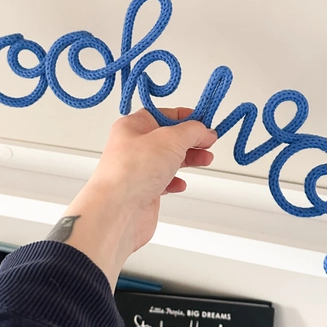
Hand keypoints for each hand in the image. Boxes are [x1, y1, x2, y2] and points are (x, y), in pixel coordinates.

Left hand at [53, 108, 216, 287]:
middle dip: (191, 140)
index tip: (205, 121)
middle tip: (209, 142)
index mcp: (132, 127)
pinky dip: (174, 181)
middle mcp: (132, 147)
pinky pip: (162, 182)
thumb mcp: (170, 139)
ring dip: (187, 159)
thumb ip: (191, 131)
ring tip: (205, 160)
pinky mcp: (143, 192)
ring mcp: (137, 170)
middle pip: (168, 138)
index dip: (186, 117)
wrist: (117, 211)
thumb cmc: (132, 172)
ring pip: (167, 160)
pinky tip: (181, 183)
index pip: (163, 115)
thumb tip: (203, 130)